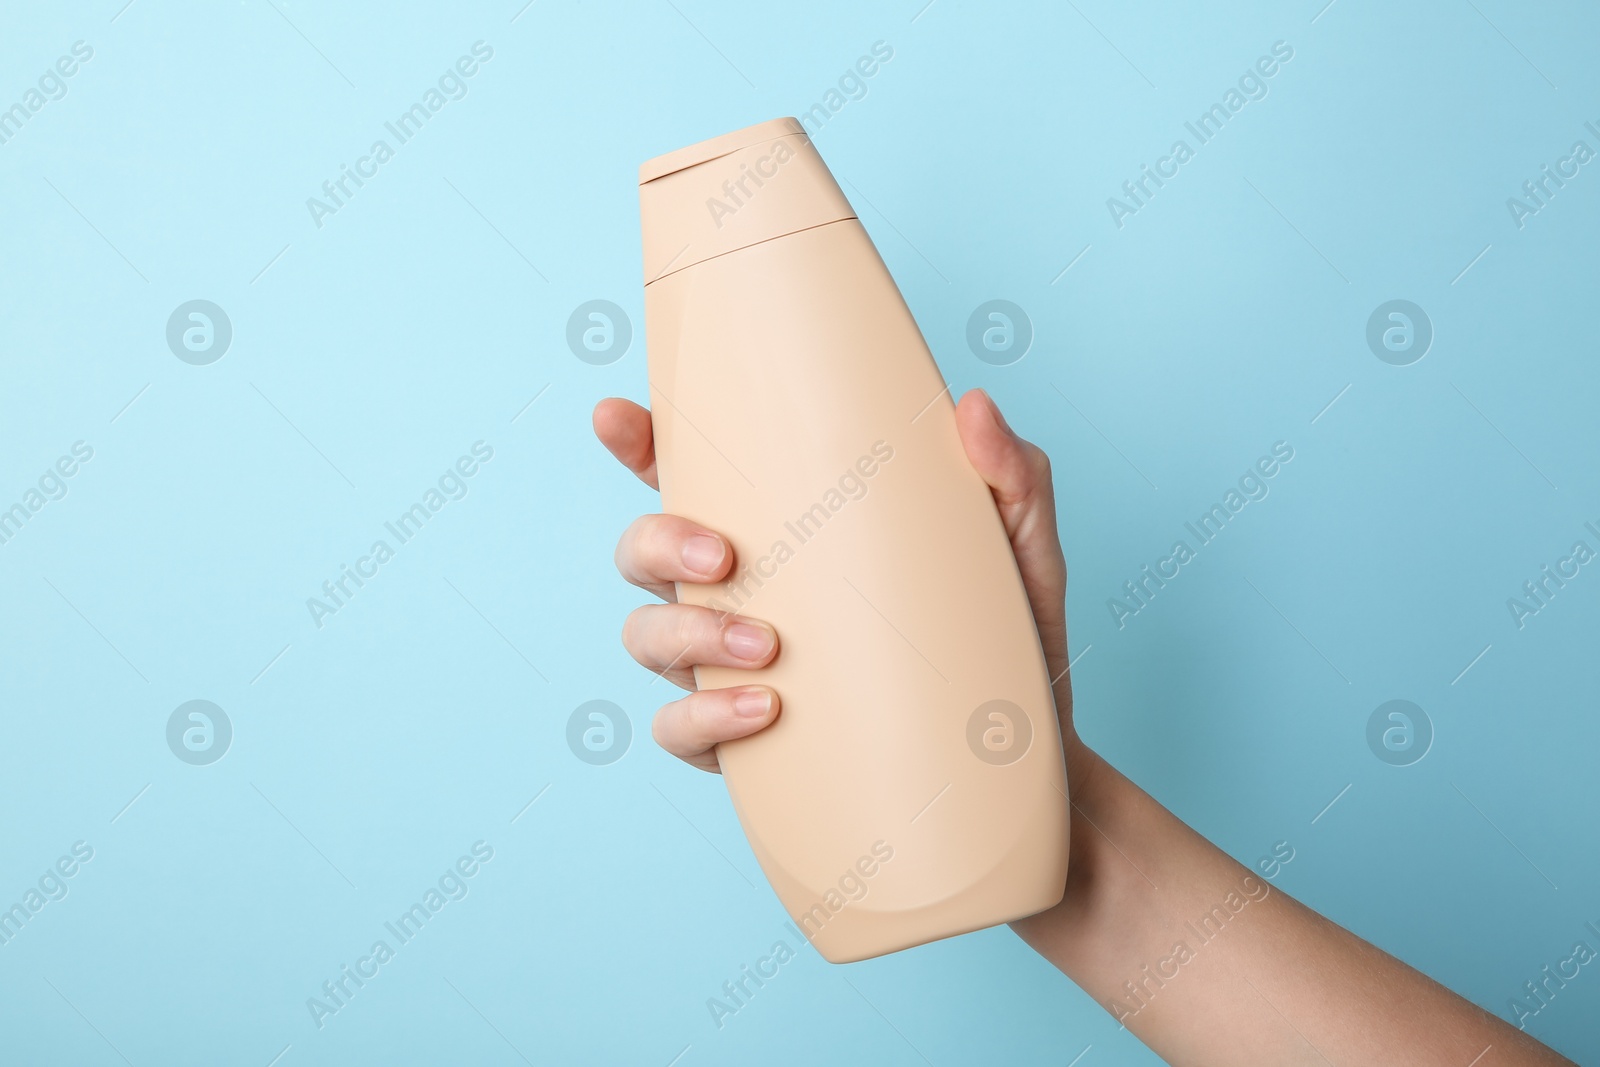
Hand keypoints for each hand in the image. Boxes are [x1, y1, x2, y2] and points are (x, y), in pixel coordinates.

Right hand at [593, 388, 1090, 784]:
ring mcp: (732, 671)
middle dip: (656, 543)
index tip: (619, 417)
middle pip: (642, 553)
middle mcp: (742, 595)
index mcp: (787, 532)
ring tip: (766, 646)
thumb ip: (1009, 474)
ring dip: (685, 636)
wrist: (1024, 760)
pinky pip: (679, 731)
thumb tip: (975, 407)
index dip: (640, 444)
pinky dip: (704, 719)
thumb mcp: (1020, 551)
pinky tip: (765, 711)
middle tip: (724, 557)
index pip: (692, 476)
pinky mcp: (744, 747)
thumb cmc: (1007, 639)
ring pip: (646, 640)